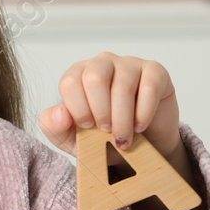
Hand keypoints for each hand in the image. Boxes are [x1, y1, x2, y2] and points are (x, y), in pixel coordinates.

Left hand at [38, 52, 182, 159]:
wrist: (140, 147)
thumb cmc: (105, 138)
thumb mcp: (73, 140)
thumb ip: (55, 127)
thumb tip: (60, 113)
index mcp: (78, 75)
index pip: (70, 82)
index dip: (78, 109)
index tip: (88, 128)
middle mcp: (102, 63)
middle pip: (94, 78)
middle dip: (100, 112)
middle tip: (106, 132)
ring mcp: (129, 64)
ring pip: (123, 85)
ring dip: (123, 119)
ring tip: (123, 138)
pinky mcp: (155, 71)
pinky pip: (150, 86)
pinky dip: (144, 112)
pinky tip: (140, 126)